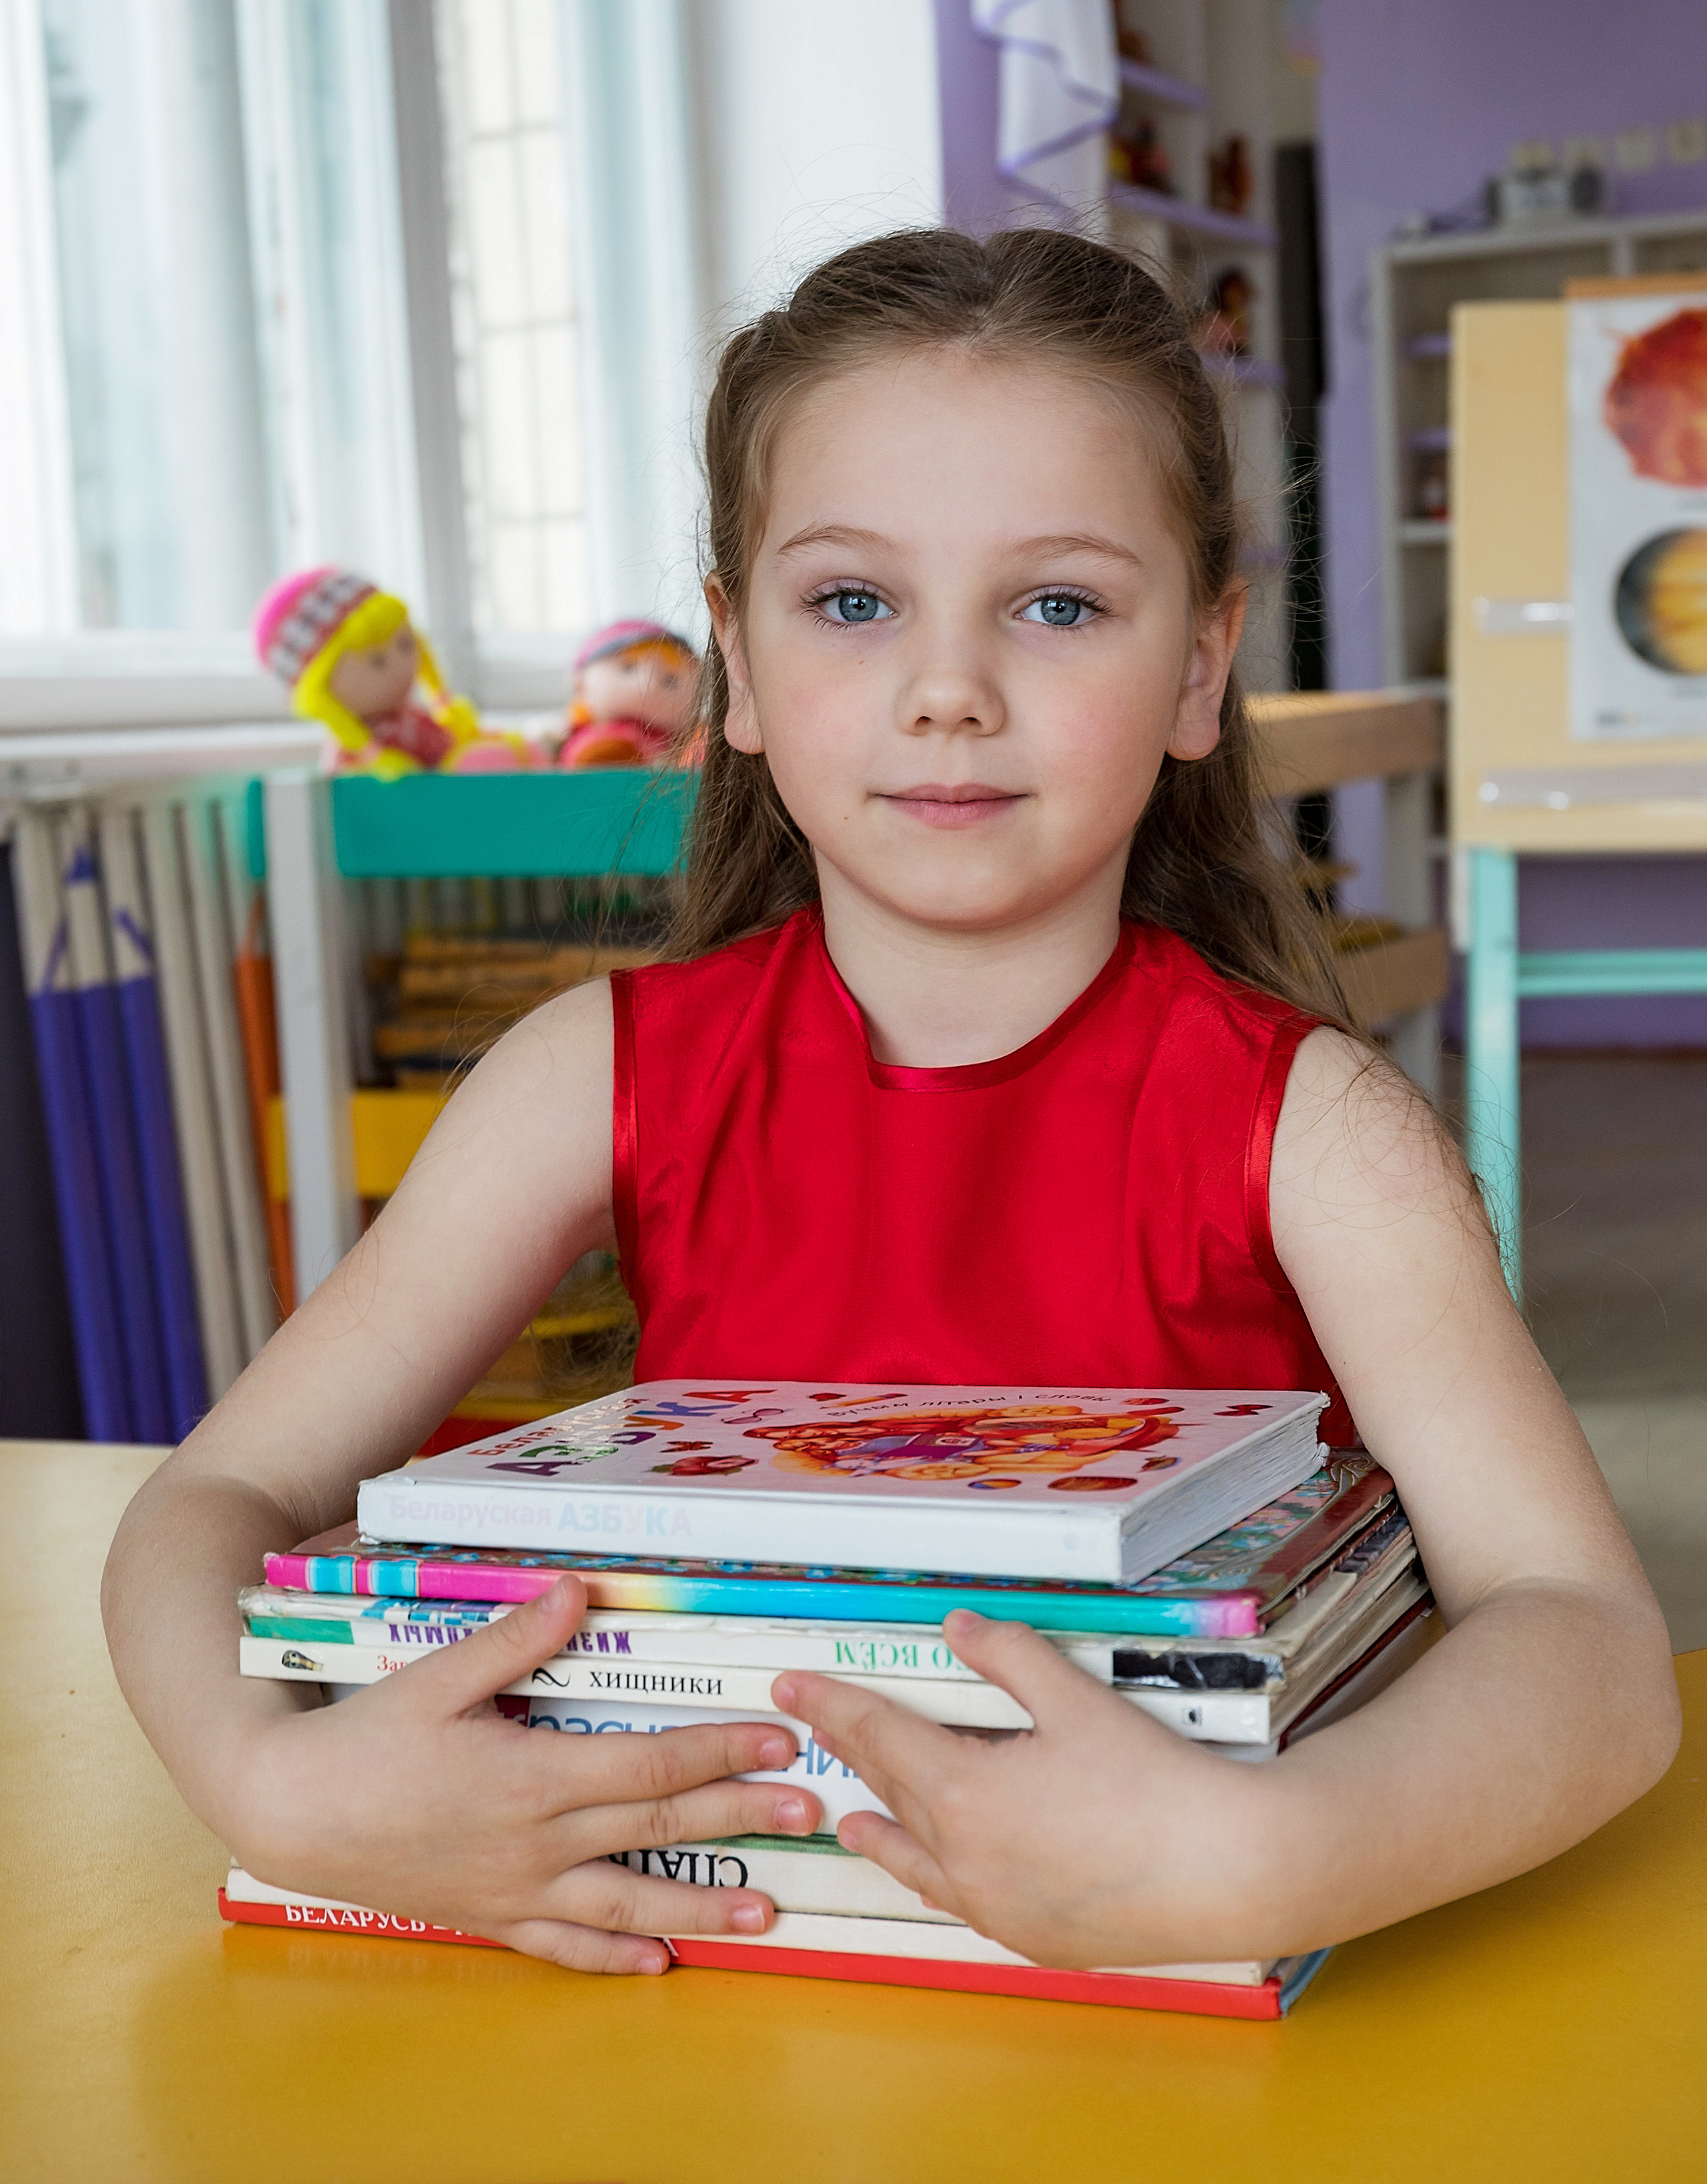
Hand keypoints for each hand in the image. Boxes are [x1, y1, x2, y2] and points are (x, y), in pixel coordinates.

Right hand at [234, 1578, 821, 1972]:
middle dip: (741, 1818)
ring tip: (768, 1913)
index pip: (652, 1762)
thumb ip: (515, 1638)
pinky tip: (658, 1966)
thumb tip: (580, 1590)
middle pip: (659, 1827)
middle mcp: (539, 1842)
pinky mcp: (491, 1918)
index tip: (778, 1741)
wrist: (291, 1814)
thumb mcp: (438, 1675)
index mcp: (535, 1776)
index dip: (721, 1750)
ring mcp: (518, 1889)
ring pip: (629, 1903)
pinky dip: (614, 1960)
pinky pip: (564, 1948)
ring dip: (702, 1907)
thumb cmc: (366, 1739)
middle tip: (808, 1816)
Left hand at [773, 1610, 1279, 1970]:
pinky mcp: (1034, 1938)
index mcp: (963, 1795)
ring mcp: (997, 1907)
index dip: (832, 1705)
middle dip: (853, 1754)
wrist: (1228, 1870)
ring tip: (849, 1821)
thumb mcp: (1075, 1699)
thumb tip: (958, 1629)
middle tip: (819, 1728)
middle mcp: (965, 1860)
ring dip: (882, 1831)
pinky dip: (936, 1875)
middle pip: (893, 1793)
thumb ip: (1009, 1656)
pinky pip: (963, 1900)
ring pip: (919, 1859)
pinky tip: (940, 1871)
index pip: (878, 1737)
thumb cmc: (1155, 1782)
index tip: (790, 1686)